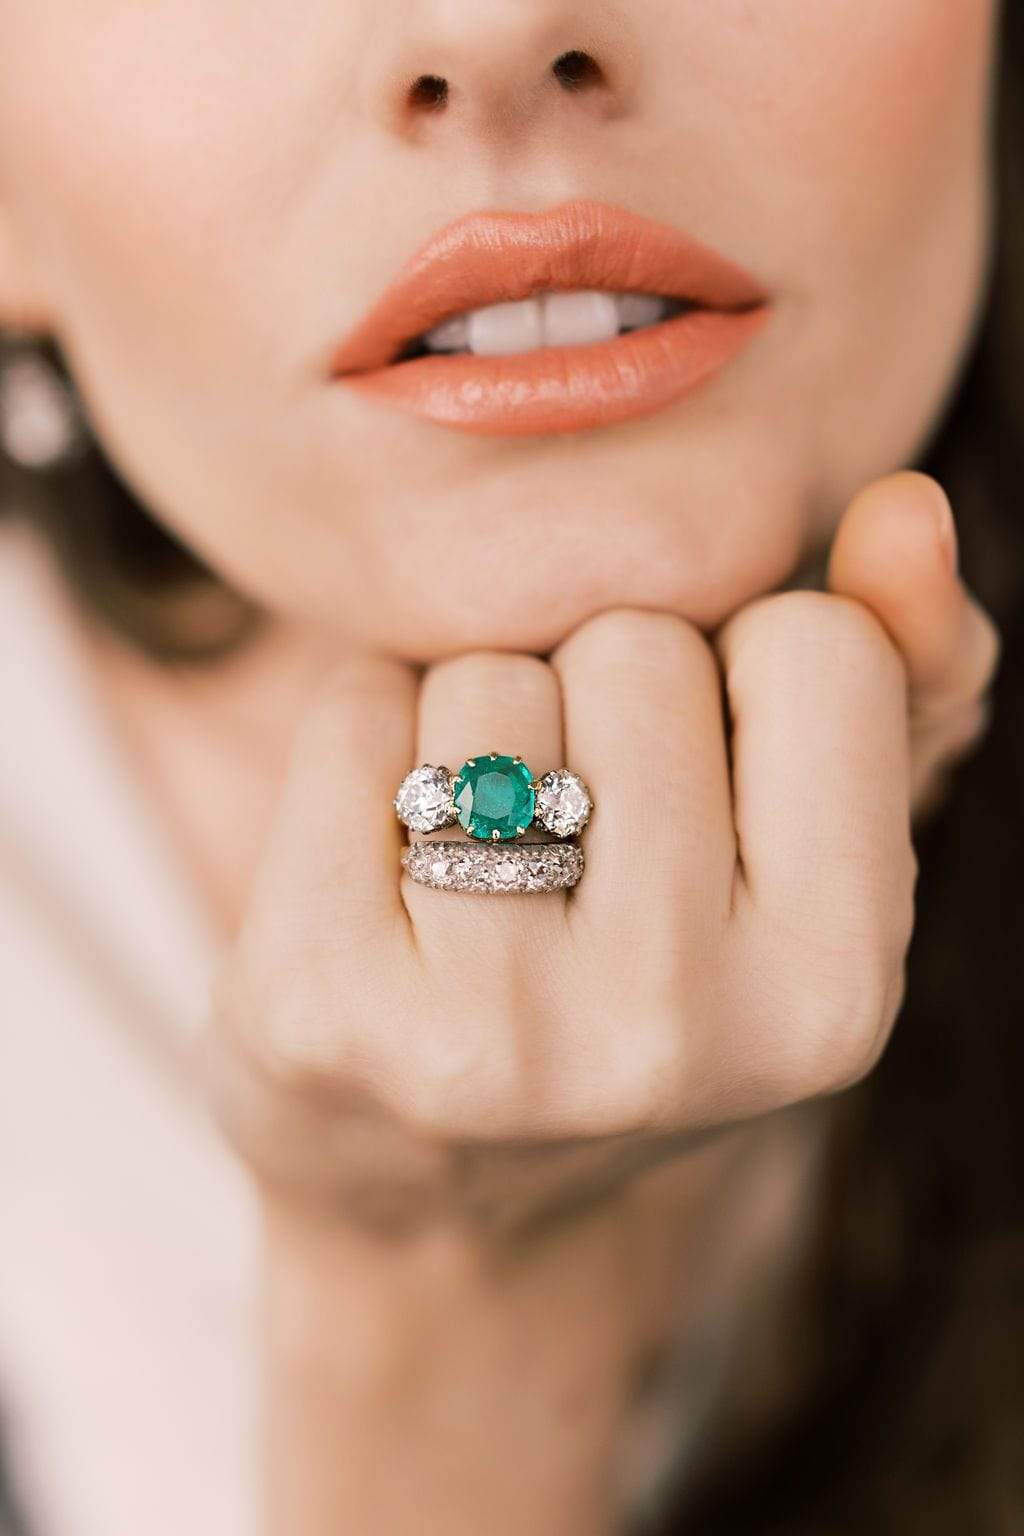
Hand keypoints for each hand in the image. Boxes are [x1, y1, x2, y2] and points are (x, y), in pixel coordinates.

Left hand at [204, 471, 999, 1245]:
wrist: (440, 1187)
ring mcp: (483, 1037)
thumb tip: (907, 509)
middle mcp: (669, 1036)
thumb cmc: (650, 981)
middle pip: (637, 645)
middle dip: (604, 694)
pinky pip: (352, 712)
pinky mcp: (320, 1007)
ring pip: (489, 673)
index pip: (814, 644)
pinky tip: (382, 860)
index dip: (748, 677)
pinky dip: (365, 740)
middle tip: (580, 834)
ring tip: (484, 854)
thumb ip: (900, 677)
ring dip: (480, 718)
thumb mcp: (813, 856)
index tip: (706, 784)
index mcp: (834, 992)